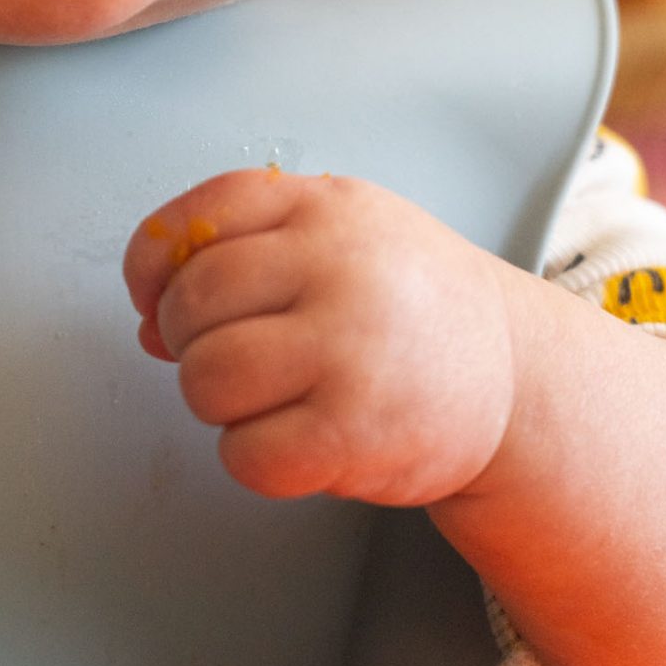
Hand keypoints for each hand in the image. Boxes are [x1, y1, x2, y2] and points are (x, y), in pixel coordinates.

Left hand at [124, 170, 521, 506]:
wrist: (518, 382)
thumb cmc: (411, 310)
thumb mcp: (341, 241)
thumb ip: (244, 257)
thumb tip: (147, 322)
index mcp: (326, 206)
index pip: (199, 217)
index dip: (152, 263)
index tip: (151, 296)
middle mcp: (338, 265)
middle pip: (191, 304)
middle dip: (188, 341)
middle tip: (232, 356)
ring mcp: (349, 346)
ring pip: (206, 380)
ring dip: (218, 402)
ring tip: (273, 398)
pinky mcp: (357, 429)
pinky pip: (244, 453)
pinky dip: (254, 458)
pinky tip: (298, 440)